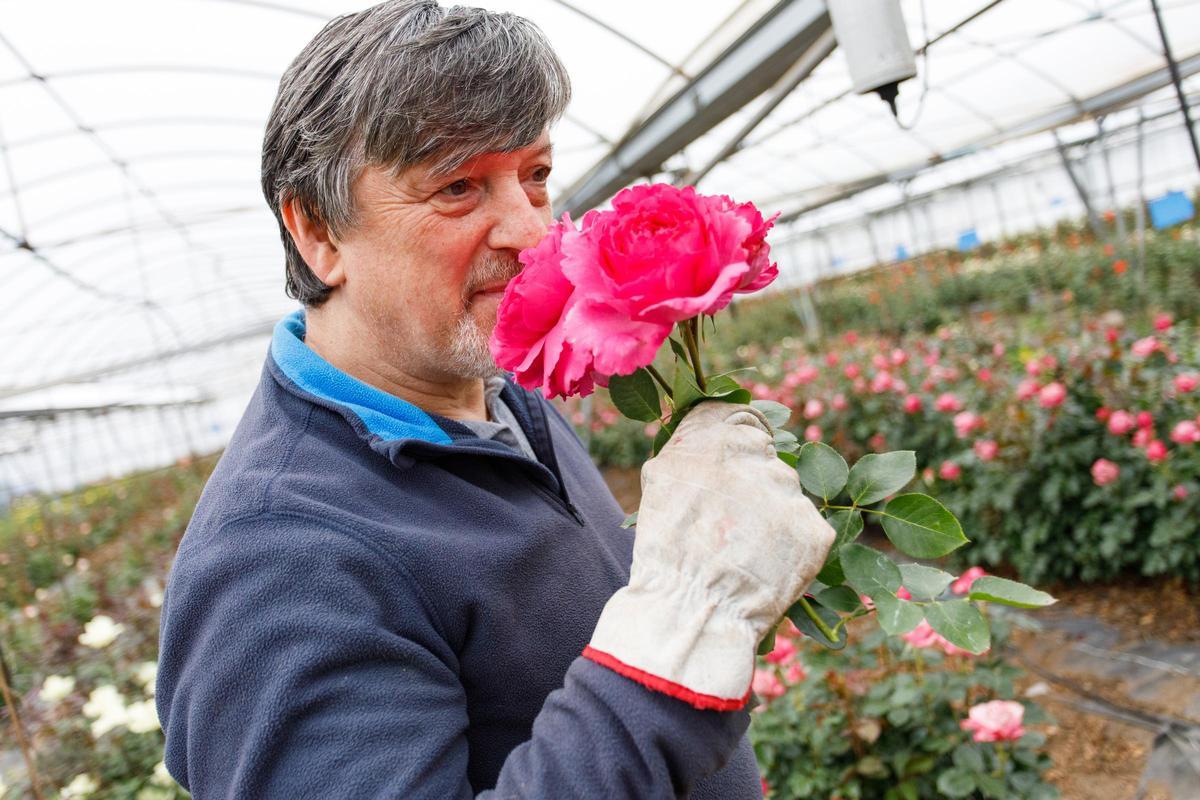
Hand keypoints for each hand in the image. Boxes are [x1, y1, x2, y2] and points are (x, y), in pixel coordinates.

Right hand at [585, 401, 834, 708]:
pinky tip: (764, 567)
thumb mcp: (662, 479)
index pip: (743, 420)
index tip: (733, 465)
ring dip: (771, 516)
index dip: (738, 444)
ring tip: (743, 552)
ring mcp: (793, 494)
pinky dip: (789, 548)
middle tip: (731, 523)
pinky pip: (806, 530)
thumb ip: (692, 445)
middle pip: (768, 460)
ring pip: (788, 496)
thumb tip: (712, 429)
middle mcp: (763, 456)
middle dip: (753, 485)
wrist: (691, 608)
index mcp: (723, 437)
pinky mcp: (815, 531)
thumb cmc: (666, 546)